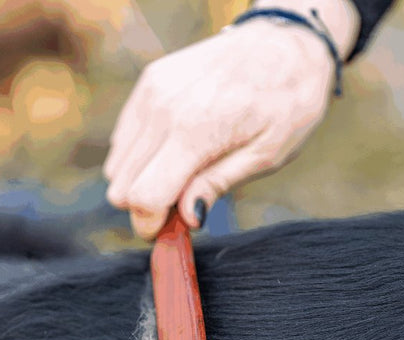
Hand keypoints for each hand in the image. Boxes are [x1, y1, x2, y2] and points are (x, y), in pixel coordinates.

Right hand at [103, 9, 354, 239]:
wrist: (286, 42)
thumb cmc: (286, 102)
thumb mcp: (265, 155)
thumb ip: (218, 184)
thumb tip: (186, 217)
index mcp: (194, 131)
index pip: (144, 196)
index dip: (150, 224)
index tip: (167, 233)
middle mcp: (162, 109)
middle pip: (122, 184)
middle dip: (146, 206)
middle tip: (181, 205)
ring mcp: (152, 92)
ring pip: (117, 164)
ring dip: (143, 181)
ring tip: (182, 177)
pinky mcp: (149, 83)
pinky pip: (124, 138)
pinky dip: (142, 156)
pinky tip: (175, 152)